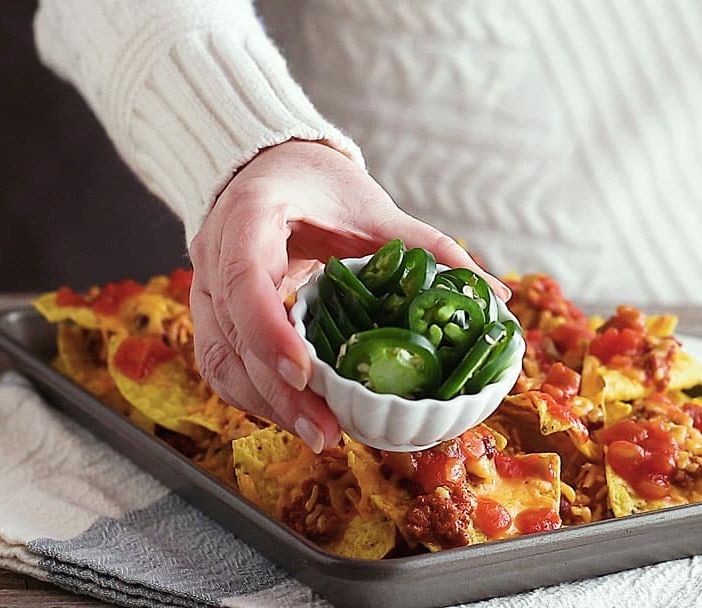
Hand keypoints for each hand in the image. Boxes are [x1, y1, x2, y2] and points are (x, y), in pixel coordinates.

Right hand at [189, 140, 509, 452]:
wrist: (270, 170)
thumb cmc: (318, 185)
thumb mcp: (374, 207)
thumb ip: (428, 249)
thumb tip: (495, 293)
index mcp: (249, 217)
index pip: (246, 280)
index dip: (270, 332)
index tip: (306, 373)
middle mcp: (215, 256)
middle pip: (233, 337)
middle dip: (278, 393)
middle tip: (328, 432)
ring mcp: (206, 289)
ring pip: (222, 361)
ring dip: (267, 406)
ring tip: (321, 435)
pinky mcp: (213, 316)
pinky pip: (224, 367)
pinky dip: (259, 398)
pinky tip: (298, 416)